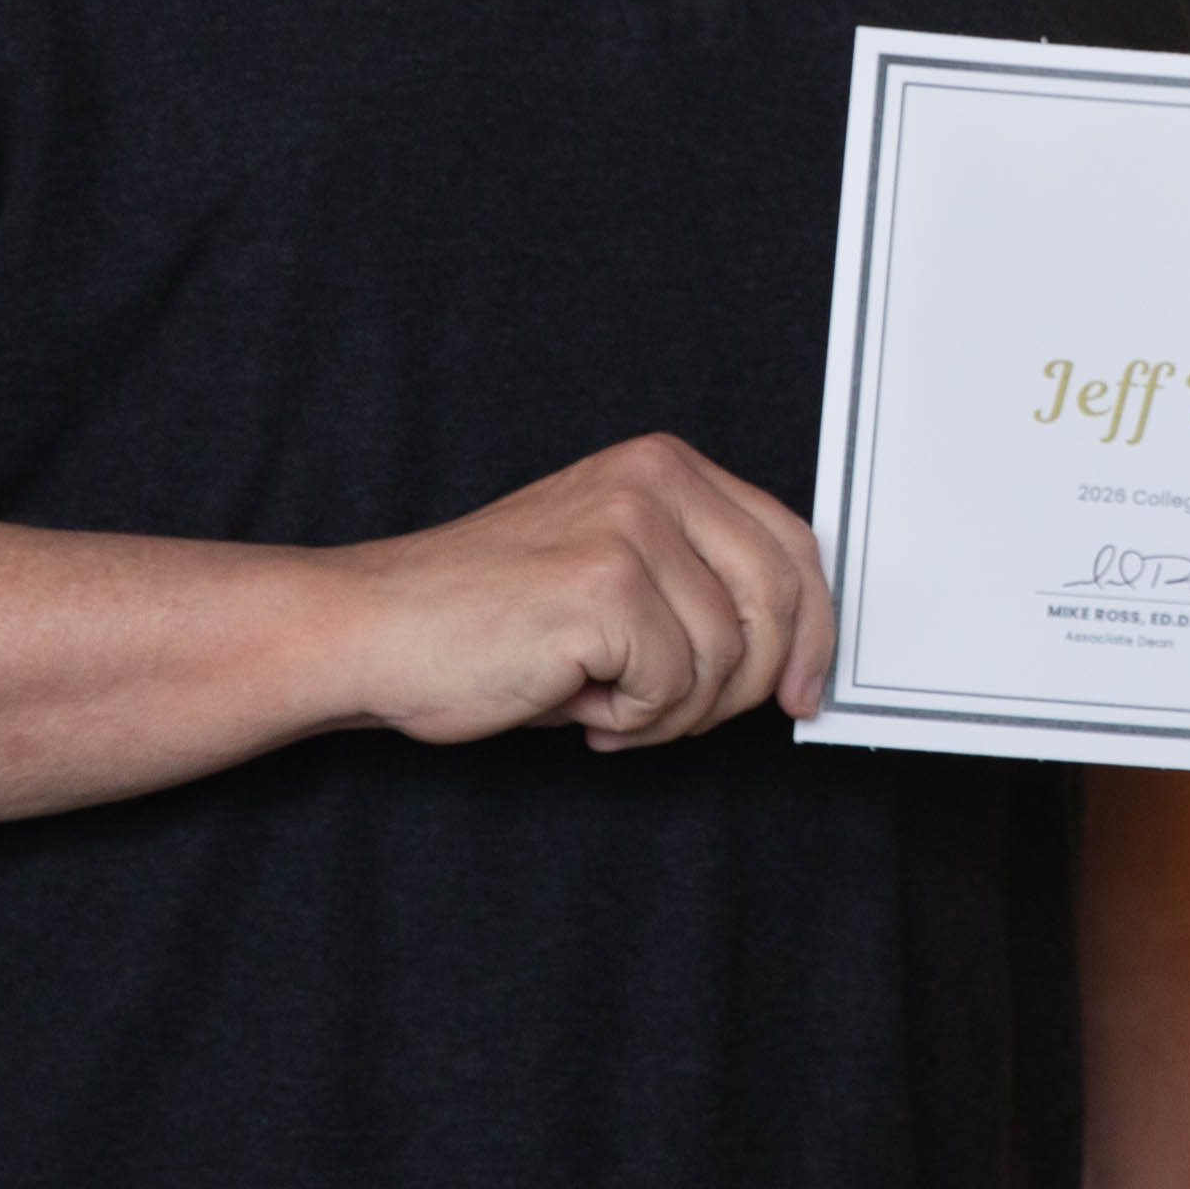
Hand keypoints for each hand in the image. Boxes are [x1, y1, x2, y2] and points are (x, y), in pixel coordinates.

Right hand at [316, 432, 829, 750]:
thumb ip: (698, 588)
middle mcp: (654, 480)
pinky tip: (576, 703)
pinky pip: (674, 689)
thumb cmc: (483, 620)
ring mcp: (631, 528)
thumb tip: (791, 656)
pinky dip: (632, 722)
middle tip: (675, 718)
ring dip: (671, 712)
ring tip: (600, 700)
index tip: (805, 690)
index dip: (814, 628)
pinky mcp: (605, 587)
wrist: (375, 631)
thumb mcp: (614, 578)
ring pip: (727, 659)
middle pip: (779, 601)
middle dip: (745, 686)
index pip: (790, 543)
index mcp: (662, 466)